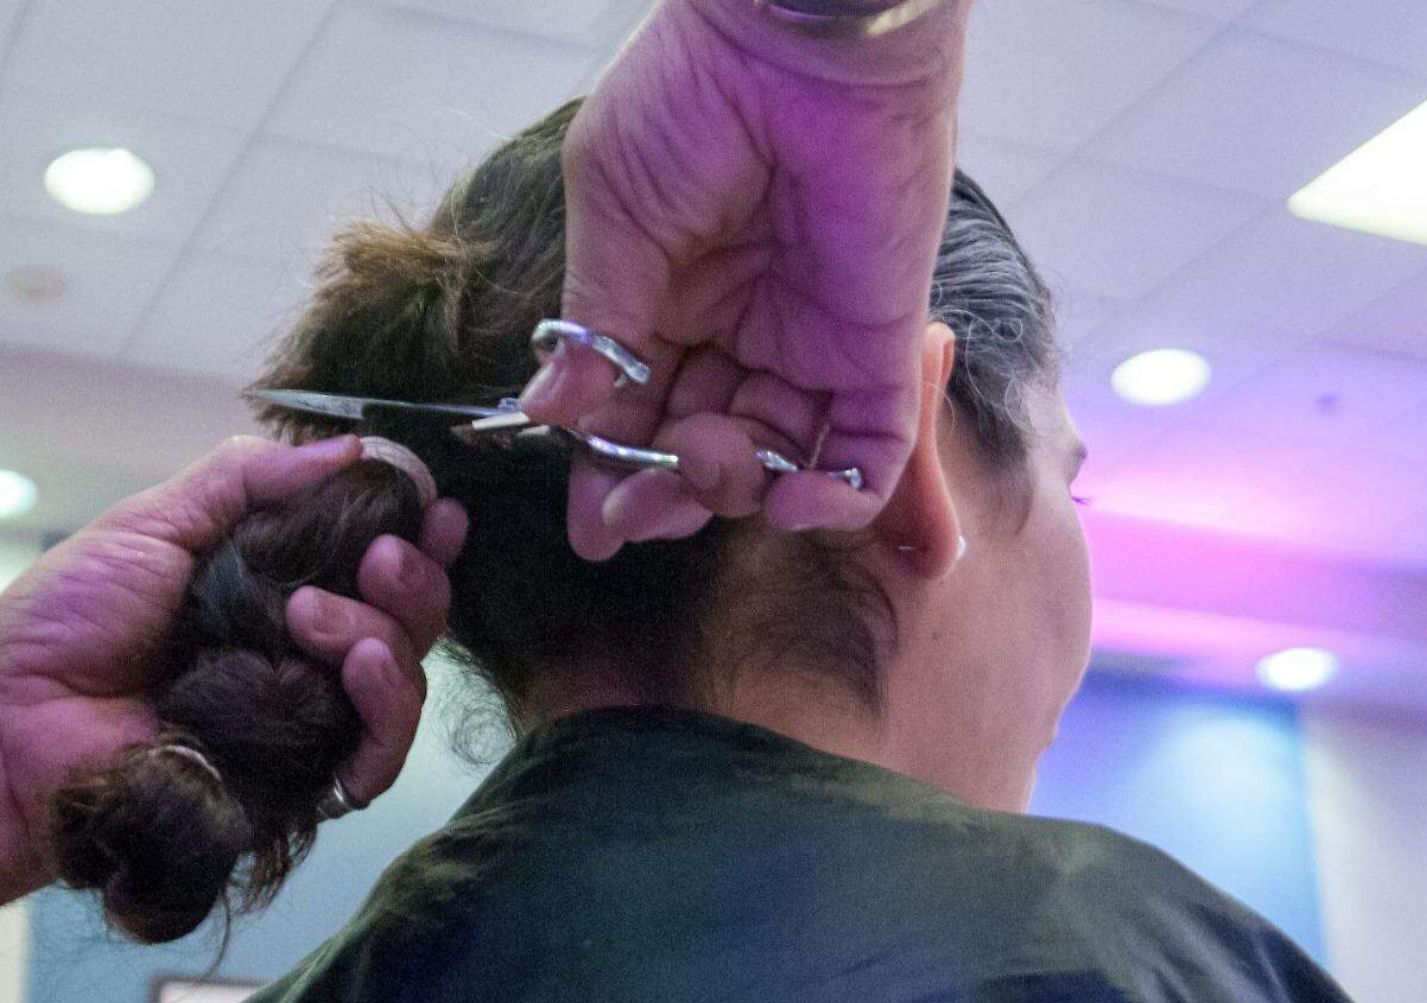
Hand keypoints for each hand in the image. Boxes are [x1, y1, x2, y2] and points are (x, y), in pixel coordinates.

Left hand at [0, 435, 466, 948]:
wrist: (6, 726)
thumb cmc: (61, 625)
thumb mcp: (154, 523)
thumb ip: (248, 479)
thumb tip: (354, 446)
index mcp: (275, 583)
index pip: (374, 557)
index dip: (415, 528)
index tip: (429, 501)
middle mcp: (302, 649)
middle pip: (408, 615)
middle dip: (412, 574)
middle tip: (379, 553)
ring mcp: (304, 717)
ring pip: (403, 677)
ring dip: (387, 632)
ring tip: (317, 614)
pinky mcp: (298, 781)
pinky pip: (378, 756)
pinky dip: (385, 707)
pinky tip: (352, 665)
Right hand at [524, 0, 968, 558]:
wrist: (797, 37)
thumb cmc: (692, 98)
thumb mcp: (614, 214)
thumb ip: (594, 325)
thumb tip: (546, 417)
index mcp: (664, 300)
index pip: (633, 413)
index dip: (609, 474)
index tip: (589, 530)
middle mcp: (736, 330)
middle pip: (700, 449)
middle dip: (666, 494)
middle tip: (638, 512)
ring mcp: (809, 342)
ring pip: (775, 462)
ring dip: (735, 491)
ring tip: (708, 462)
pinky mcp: (880, 343)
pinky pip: (869, 452)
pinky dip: (835, 498)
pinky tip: (788, 502)